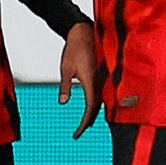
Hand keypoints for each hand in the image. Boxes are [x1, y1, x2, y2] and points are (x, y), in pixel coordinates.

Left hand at [57, 20, 106, 137]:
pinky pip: (102, 93)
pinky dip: (97, 103)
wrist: (83, 31)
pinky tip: (93, 107)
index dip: (85, 123)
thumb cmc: (74, 47)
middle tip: (79, 132)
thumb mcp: (65, 69)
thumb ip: (65, 86)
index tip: (77, 133)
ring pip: (101, 101)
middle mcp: (100, 81)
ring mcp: (102, 78)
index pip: (90, 109)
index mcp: (91, 81)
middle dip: (88, 121)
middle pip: (97, 108)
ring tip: (85, 124)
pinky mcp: (102, 74)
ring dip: (93, 113)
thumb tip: (63, 102)